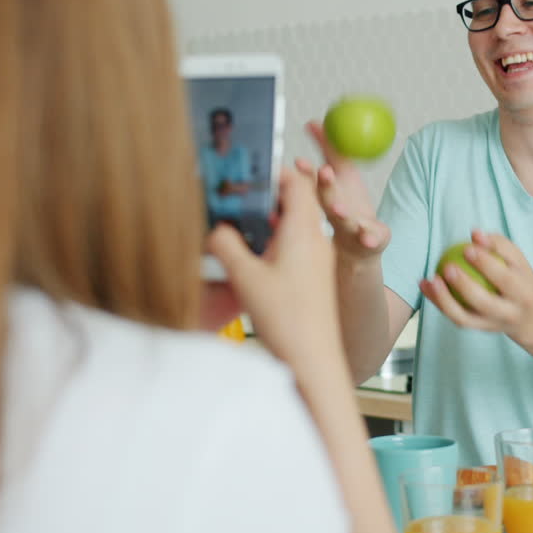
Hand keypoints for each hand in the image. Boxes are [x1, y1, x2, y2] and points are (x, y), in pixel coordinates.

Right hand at [205, 168, 339, 369]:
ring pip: (296, 222)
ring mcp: (318, 257)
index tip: (246, 171)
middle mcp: (316, 239)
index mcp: (303, 231)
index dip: (272, 171)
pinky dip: (276, 238)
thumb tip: (214, 228)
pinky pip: (297, 243)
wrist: (314, 361)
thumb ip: (225, 245)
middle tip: (236, 194)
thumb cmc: (288, 321)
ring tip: (240, 221)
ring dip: (270, 218)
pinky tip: (254, 253)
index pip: (296, 182)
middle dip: (267, 193)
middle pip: (296, 199)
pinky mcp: (314, 275)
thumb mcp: (245, 278)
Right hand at [294, 121, 390, 259]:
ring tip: (338, 208)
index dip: (307, 172)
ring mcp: (350, 228)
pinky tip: (367, 237)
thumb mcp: (341, 173)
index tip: (300, 160)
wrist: (358, 247)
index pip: (314, 181)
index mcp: (327, 195)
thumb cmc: (348, 205)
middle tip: (323, 171)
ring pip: (343, 220)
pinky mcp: (368, 241)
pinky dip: (368, 238)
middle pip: (326, 197)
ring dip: (339, 212)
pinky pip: (370, 239)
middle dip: (324, 185)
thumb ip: (328, 148)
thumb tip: (312, 122)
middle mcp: (334, 212)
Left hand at [419, 229, 532, 335]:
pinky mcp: (476, 329)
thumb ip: (499, 245)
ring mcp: (490, 325)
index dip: (486, 264)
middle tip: (448, 266)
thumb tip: (475, 233)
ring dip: (444, 300)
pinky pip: (453, 317)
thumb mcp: (518, 261)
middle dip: (464, 286)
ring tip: (430, 280)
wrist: (528, 318)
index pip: (505, 279)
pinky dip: (438, 302)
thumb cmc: (519, 279)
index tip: (467, 247)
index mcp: (523, 294)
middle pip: (484, 303)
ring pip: (464, 317)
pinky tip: (425, 285)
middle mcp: (508, 314)